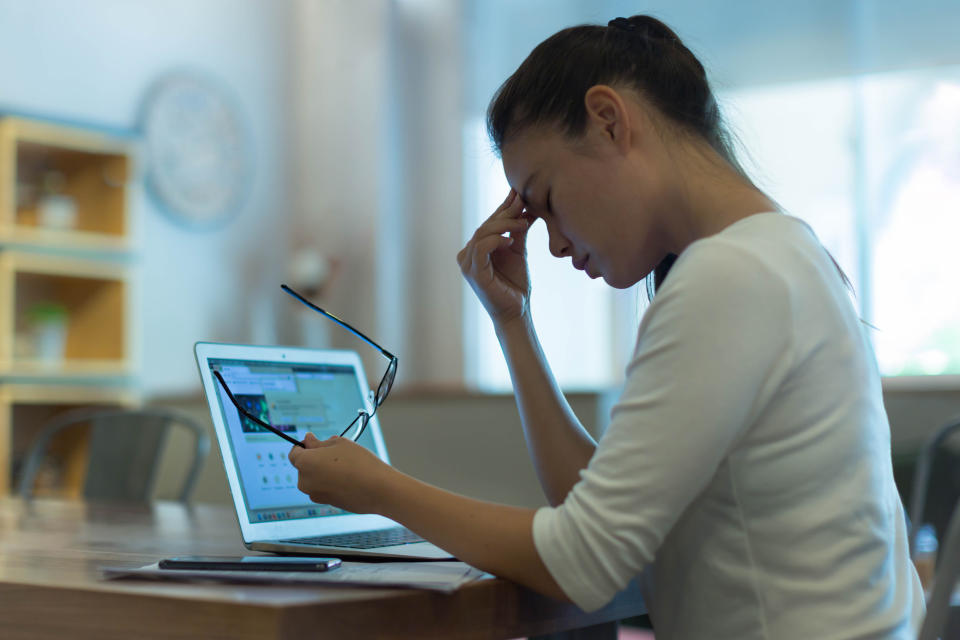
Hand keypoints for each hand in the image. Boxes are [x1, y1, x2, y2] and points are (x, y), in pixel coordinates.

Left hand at [288, 432, 394, 513]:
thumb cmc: (359, 462)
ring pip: (315, 477)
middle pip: (304, 466)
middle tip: (338, 453)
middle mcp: (305, 482)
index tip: (317, 442)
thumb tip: (307, 440)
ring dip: (324, 470)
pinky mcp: (327, 503)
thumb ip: (319, 442)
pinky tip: (349, 478)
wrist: (379, 490)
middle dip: (316, 458)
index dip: (304, 445)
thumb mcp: (339, 443)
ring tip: (346, 466)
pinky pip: (324, 488)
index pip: (294, 453)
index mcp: (305, 464)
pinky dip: (332, 482)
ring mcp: (315, 495)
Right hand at [457, 190, 531, 326]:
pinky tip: (510, 240)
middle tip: (523, 201)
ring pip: (483, 233)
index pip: (489, 223)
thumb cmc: (515, 285)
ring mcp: (468, 263)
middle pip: (486, 225)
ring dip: (504, 224)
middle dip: (506, 212)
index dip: (503, 207)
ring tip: (523, 222)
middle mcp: (468, 254)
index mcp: (476, 248)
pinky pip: (481, 248)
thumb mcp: (517, 251)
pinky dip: (496, 240)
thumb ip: (517, 231)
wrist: (517, 311)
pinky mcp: (473, 272)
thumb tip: (527, 207)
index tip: (519, 193)